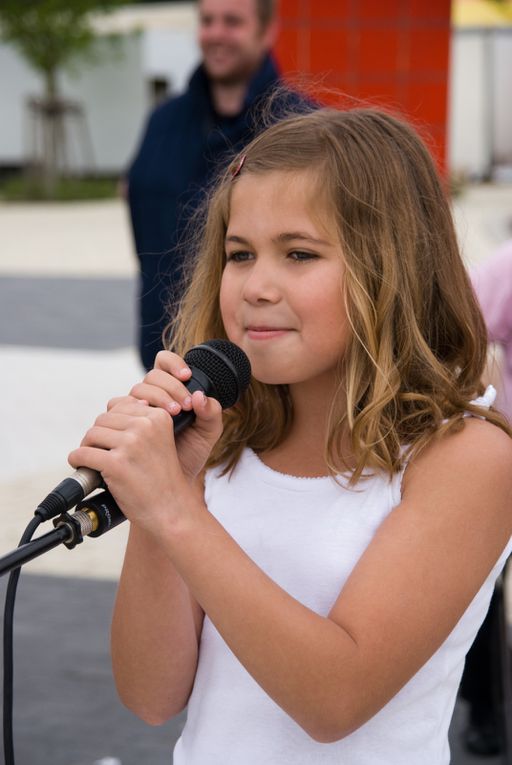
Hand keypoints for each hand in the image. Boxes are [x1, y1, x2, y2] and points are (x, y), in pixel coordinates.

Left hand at [68, 352, 223, 531]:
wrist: (170, 509)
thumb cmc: (161, 477)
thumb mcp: (160, 440)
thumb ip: (142, 421)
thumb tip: (115, 404)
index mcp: (159, 417)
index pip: (121, 406)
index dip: (113, 424)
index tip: (115, 440)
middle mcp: (146, 426)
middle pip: (103, 419)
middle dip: (99, 435)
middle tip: (101, 451)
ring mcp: (131, 444)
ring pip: (91, 434)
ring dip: (87, 447)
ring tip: (94, 460)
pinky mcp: (116, 464)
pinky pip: (82, 454)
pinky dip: (77, 460)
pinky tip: (83, 466)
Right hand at [110, 350, 223, 479]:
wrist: (173, 482)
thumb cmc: (189, 456)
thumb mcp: (207, 435)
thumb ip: (211, 414)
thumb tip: (201, 396)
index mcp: (167, 392)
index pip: (163, 363)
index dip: (172, 363)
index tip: (187, 375)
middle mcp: (146, 399)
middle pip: (148, 379)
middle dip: (169, 388)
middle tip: (184, 405)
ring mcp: (130, 414)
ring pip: (132, 394)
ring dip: (152, 400)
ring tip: (172, 415)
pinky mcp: (116, 429)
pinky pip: (114, 414)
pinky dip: (128, 416)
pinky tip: (145, 424)